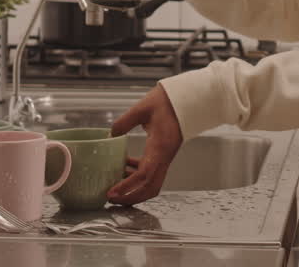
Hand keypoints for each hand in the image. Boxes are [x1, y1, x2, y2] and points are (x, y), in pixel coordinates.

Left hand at [107, 85, 182, 204]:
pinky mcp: (164, 154)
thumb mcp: (142, 108)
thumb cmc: (168, 102)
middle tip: (112, 198)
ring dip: (134, 190)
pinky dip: (137, 177)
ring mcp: (165, 157)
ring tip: (115, 187)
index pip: (144, 175)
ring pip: (152, 183)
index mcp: (160, 147)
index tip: (112, 192)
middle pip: (150, 188)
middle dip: (131, 197)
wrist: (188, 99)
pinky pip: (152, 173)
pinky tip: (125, 167)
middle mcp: (164, 156)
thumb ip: (124, 122)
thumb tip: (110, 135)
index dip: (127, 186)